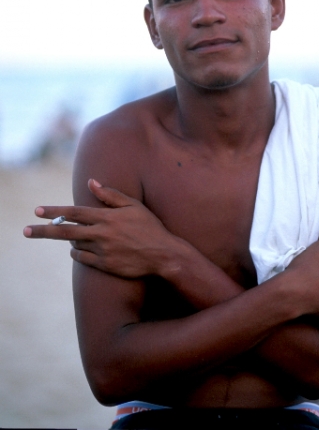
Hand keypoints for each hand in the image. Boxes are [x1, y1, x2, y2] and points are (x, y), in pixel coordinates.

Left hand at [23, 179, 182, 277]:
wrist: (163, 255)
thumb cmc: (150, 227)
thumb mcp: (134, 205)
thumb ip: (111, 194)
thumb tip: (92, 182)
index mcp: (107, 217)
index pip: (74, 212)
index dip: (54, 211)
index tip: (37, 210)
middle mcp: (101, 234)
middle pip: (65, 231)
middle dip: (43, 230)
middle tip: (26, 230)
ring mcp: (102, 251)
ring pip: (74, 245)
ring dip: (68, 240)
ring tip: (68, 235)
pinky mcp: (105, 265)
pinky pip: (83, 259)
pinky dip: (77, 253)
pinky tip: (77, 249)